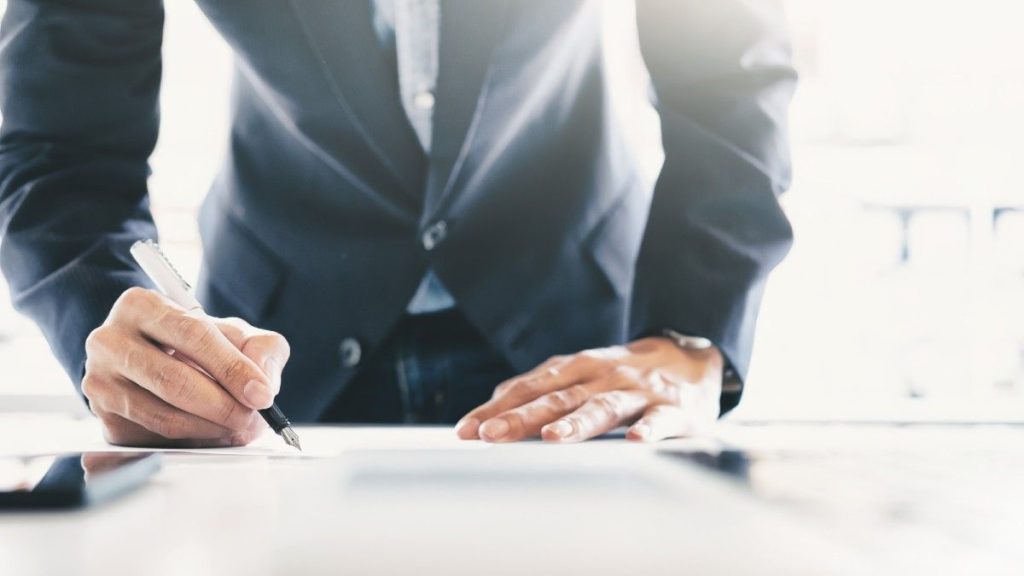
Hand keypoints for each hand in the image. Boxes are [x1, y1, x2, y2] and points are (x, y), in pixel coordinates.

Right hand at [82, 287, 289, 447]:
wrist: (151, 358)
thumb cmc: (196, 342)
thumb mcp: (234, 333)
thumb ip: (261, 347)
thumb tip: (263, 381)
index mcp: (141, 305)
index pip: (193, 335)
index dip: (232, 368)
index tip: (262, 394)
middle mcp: (110, 341)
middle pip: (173, 380)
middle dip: (223, 405)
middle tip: (252, 418)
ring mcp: (99, 381)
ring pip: (162, 415)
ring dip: (211, 428)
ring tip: (239, 427)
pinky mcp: (103, 417)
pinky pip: (154, 437)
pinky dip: (193, 440)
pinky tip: (214, 433)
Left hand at [455, 337, 722, 442]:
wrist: (692, 358)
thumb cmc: (624, 374)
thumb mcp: (582, 373)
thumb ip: (542, 389)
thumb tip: (493, 406)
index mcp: (578, 368)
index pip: (530, 388)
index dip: (497, 408)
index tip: (467, 430)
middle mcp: (603, 376)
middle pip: (558, 397)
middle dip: (523, 417)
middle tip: (491, 436)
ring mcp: (638, 392)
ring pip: (603, 407)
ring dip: (577, 423)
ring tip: (552, 438)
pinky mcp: (674, 410)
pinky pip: (660, 421)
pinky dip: (649, 430)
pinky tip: (636, 441)